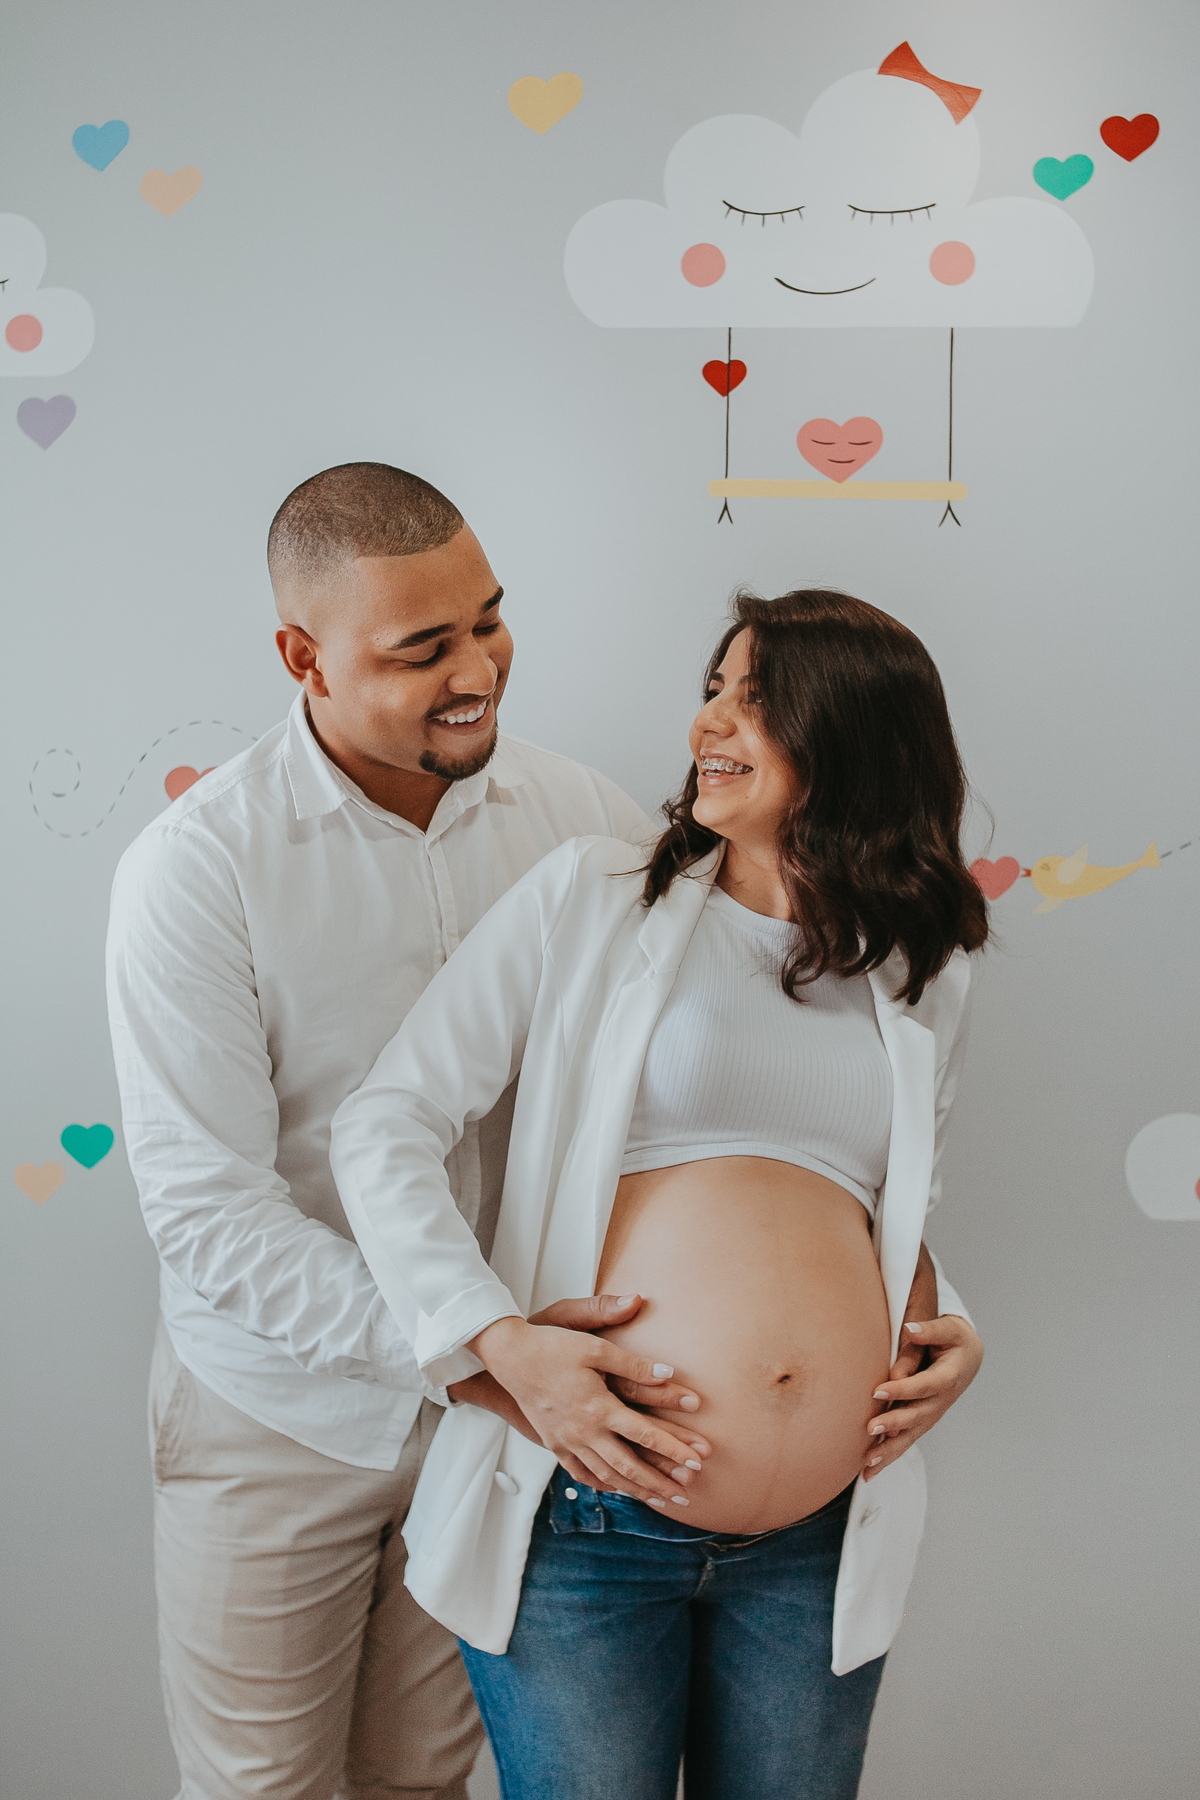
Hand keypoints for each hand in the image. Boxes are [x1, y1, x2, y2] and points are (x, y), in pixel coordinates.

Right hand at [469, 1313, 710, 1508]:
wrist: (510, 1357)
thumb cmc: (553, 1346)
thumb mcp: (595, 1347)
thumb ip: (633, 1364)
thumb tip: (669, 1375)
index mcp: (598, 1407)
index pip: (644, 1434)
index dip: (674, 1449)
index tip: (698, 1462)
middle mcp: (584, 1431)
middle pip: (629, 1465)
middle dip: (660, 1482)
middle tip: (686, 1496)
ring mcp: (567, 1442)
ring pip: (607, 1475)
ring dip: (636, 1490)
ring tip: (660, 1500)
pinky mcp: (554, 1444)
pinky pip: (581, 1473)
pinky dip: (603, 1484)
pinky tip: (617, 1489)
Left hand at [862, 1314, 983, 1480]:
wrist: (968, 1359)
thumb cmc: (954, 1341)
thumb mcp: (950, 1330)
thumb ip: (930, 1331)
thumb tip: (910, 1329)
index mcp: (948, 1377)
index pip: (923, 1386)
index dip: (902, 1389)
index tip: (877, 1391)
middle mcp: (941, 1401)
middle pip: (917, 1416)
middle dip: (893, 1424)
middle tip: (869, 1429)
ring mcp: (932, 1414)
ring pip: (910, 1435)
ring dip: (889, 1450)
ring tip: (867, 1464)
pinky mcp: (922, 1421)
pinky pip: (905, 1440)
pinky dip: (888, 1456)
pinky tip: (869, 1471)